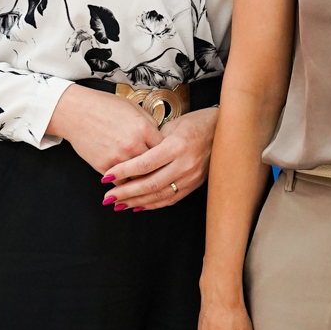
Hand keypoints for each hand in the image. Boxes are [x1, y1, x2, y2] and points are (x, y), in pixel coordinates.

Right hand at [47, 85, 160, 184]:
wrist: (76, 112)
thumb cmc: (104, 107)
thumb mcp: (133, 107)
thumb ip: (149, 123)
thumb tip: (160, 137)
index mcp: (144, 128)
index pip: (165, 149)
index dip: (167, 153)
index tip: (167, 157)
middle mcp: (133, 145)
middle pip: (155, 166)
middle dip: (157, 169)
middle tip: (159, 172)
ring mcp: (118, 157)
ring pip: (139, 178)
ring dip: (141, 179)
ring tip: (144, 179)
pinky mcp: (104, 167)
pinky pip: (121, 182)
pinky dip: (125, 182)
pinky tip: (127, 180)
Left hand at [102, 107, 217, 210]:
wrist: (224, 131)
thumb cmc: (195, 123)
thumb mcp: (172, 126)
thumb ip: (153, 143)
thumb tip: (131, 157)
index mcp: (177, 145)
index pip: (145, 163)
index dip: (124, 172)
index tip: (106, 177)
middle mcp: (185, 163)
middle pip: (150, 184)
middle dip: (126, 193)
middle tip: (108, 197)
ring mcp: (192, 177)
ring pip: (160, 195)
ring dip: (137, 202)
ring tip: (118, 204)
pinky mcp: (195, 185)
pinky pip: (171, 199)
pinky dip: (153, 204)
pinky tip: (139, 206)